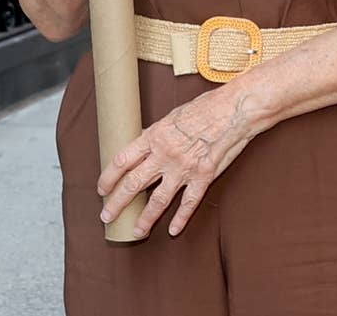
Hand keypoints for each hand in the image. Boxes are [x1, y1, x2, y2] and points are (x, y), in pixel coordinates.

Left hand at [97, 84, 258, 237]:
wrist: (234, 109)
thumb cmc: (205, 106)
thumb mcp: (173, 115)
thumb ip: (157, 133)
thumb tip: (143, 144)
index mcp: (155, 135)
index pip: (122, 160)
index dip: (109, 177)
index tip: (102, 188)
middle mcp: (165, 154)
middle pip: (134, 183)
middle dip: (117, 203)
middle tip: (106, 216)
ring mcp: (184, 168)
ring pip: (158, 200)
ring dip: (145, 218)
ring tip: (136, 231)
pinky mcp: (203, 177)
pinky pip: (189, 203)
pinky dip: (181, 218)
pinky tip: (174, 229)